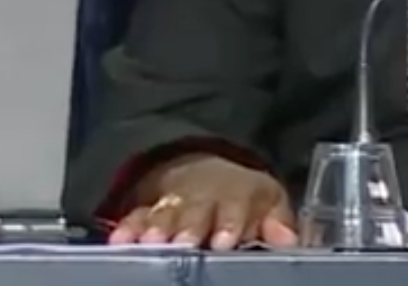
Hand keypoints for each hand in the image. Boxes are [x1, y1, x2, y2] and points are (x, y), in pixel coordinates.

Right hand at [108, 153, 297, 249]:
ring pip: (162, 215)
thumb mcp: (267, 199)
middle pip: (192, 214)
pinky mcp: (146, 209)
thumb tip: (289, 240)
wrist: (200, 165)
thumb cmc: (238, 193)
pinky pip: (134, 216)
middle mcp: (200, 199)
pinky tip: (118, 240)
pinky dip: (126, 228)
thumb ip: (277, 220)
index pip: (232, 209)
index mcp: (233, 196)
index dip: (227, 224)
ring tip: (149, 242)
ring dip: (154, 228)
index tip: (223, 241)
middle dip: (186, 228)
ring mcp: (171, 203)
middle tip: (181, 242)